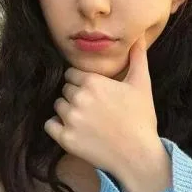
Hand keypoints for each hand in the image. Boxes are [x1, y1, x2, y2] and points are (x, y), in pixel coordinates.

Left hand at [44, 34, 158, 175]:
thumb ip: (138, 57)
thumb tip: (139, 37)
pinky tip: (74, 129)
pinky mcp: (65, 139)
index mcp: (92, 82)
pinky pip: (50, 125)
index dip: (82, 81)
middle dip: (76, 95)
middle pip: (65, 89)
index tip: (95, 91)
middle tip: (93, 107)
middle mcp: (78, 98)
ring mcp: (70, 119)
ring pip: (58, 106)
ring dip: (68, 110)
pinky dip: (57, 126)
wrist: (138, 155)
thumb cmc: (141, 117)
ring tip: (86, 119)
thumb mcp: (142, 84)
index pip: (72, 74)